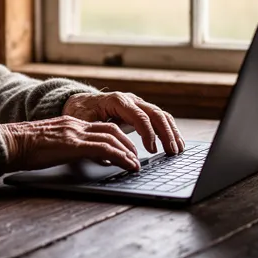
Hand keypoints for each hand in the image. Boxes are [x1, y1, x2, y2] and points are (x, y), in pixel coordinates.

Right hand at [0, 116, 140, 171]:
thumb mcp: (46, 142)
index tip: (124, 147)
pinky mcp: (74, 145)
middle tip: (136, 155)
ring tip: (136, 164)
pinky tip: (128, 165)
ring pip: (112, 138)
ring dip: (128, 151)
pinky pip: (105, 149)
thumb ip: (60, 144)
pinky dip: (121, 157)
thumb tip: (66, 154)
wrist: (9, 142)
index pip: (99, 126)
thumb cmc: (21, 146)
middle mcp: (75, 125)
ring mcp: (75, 133)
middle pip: (111, 129)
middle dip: (127, 142)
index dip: (116, 136)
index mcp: (68, 123)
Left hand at [63, 92, 185, 154]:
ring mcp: (137, 104)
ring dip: (171, 132)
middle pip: (155, 113)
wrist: (80, 102)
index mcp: (117, 101)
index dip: (147, 133)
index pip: (139, 116)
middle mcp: (131, 100)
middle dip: (166, 133)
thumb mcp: (83, 124)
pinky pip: (159, 118)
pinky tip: (175, 143)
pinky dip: (169, 130)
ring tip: (178, 150)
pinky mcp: (141, 111)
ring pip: (161, 115)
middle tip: (171, 151)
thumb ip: (95, 137)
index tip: (151, 150)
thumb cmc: (81, 112)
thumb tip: (106, 156)